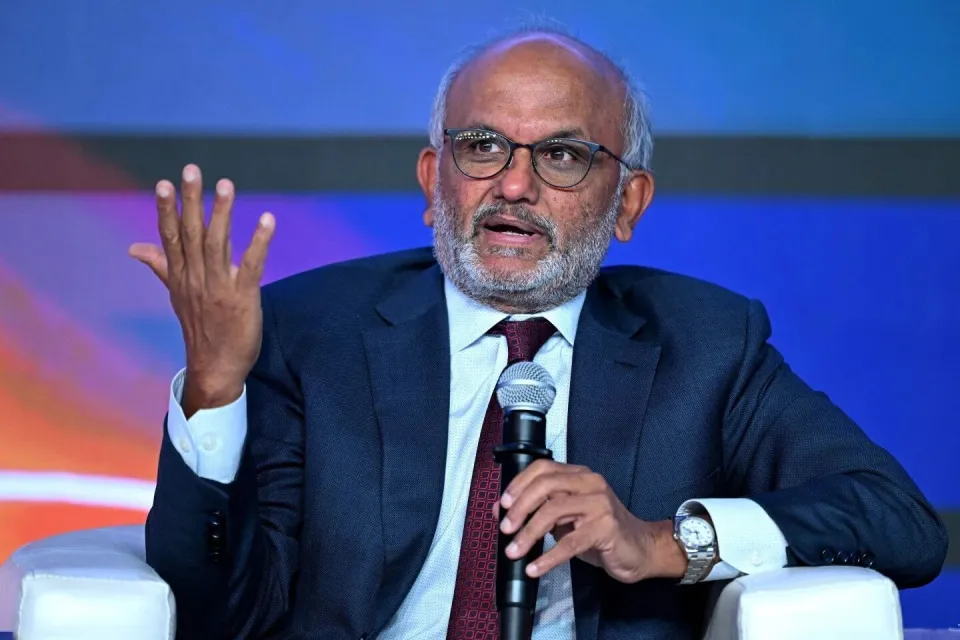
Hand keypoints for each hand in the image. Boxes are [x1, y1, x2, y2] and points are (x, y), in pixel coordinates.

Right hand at [128, 164, 275, 414]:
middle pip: (191, 234)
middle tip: (192, 170)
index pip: (171, 237)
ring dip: (221, 213)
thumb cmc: (201, 329)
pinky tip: (266, 220)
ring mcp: (218, 288)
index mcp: (181, 276)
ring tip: (225, 184)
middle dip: (191, 200)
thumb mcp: (177, 295)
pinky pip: (251, 266)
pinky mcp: (242, 298)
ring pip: (217, 244)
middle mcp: (195, 278)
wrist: (215, 368)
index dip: (167, 209)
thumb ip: (161, 266)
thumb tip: (133, 247)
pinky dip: (259, 242)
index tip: (164, 183)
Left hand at [498, 460, 687, 582]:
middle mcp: (589, 484)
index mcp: (579, 476)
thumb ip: (543, 510)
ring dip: (529, 533)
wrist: (641, 549)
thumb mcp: (569, 517)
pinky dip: (548, 557)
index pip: (542, 468)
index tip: (501, 505)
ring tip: (514, 551)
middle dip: (520, 507)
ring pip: (554, 511)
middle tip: (505, 528)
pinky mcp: (605, 528)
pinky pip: (570, 543)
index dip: (518, 484)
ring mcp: (599, 504)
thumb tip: (506, 513)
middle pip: (546, 485)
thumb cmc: (602, 533)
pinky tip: (535, 568)